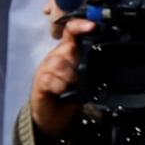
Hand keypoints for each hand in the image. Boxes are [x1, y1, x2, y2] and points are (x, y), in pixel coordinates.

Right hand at [30, 17, 96, 137]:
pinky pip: (48, 78)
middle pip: (67, 48)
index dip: (80, 26)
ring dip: (68, 76)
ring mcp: (46, 68)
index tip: (91, 27)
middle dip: (76, 62)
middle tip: (77, 78)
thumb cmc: (69, 98)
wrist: (53, 118)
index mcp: (68, 54)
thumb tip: (106, 64)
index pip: (72, 32)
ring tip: (70, 87)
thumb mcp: (85, 83)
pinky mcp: (39, 82)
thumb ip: (91, 71)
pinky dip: (57, 85)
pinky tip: (60, 91)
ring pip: (58, 62)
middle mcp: (56, 57)